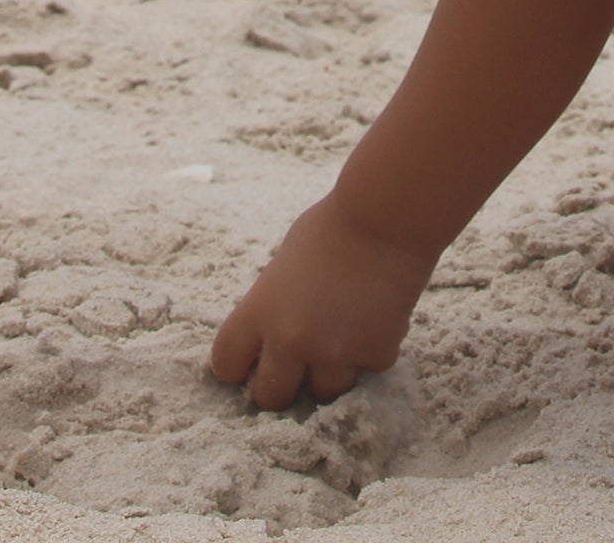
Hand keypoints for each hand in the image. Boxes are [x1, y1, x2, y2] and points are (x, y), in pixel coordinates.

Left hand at [209, 195, 433, 408]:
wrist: (388, 215)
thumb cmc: (335, 224)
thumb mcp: (286, 263)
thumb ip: (276, 303)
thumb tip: (275, 332)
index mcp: (260, 311)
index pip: (225, 364)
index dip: (238, 364)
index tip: (252, 358)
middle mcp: (290, 340)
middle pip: (270, 397)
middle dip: (284, 381)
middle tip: (300, 360)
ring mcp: (335, 352)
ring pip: (324, 391)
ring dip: (333, 368)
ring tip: (347, 332)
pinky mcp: (375, 353)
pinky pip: (369, 368)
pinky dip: (373, 349)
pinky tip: (379, 316)